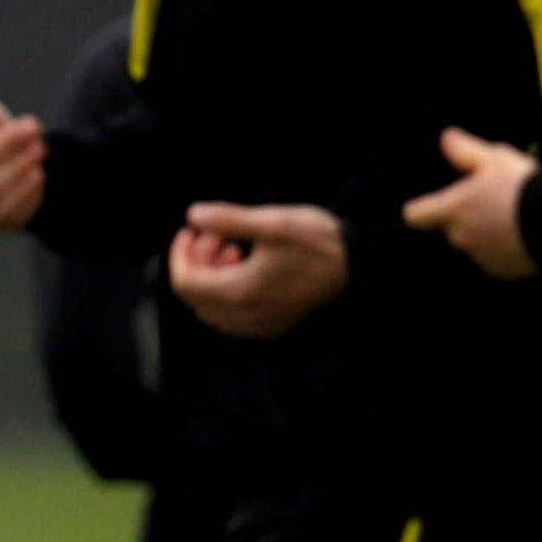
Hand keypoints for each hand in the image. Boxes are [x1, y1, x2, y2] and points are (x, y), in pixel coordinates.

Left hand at [168, 203, 346, 337]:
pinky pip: (232, 316)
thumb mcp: (272, 222)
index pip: (184, 283)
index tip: (193, 229)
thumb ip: (229, 220)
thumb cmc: (318, 241)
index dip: (180, 254)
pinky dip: (227, 292)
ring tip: (232, 248)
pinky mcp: (273, 325)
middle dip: (197, 262)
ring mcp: (260, 326)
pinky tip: (247, 266)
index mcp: (240, 293)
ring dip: (211, 277)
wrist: (360, 265)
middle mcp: (245, 318)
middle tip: (218, 235)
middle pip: (195, 297)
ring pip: (211, 308)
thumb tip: (193, 215)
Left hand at [400, 127, 539, 278]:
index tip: (435, 202)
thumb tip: (445, 139)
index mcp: (453, 210)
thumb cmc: (524, 188)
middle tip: (493, 201)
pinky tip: (526, 235)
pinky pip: (498, 260)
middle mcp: (462, 238)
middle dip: (466, 218)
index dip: (423, 208)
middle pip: (451, 228)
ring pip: (476, 244)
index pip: (415, 215)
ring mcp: (484, 257)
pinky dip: (507, 251)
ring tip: (515, 217)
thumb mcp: (495, 158)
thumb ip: (465, 151)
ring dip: (487, 234)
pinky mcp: (506, 272)